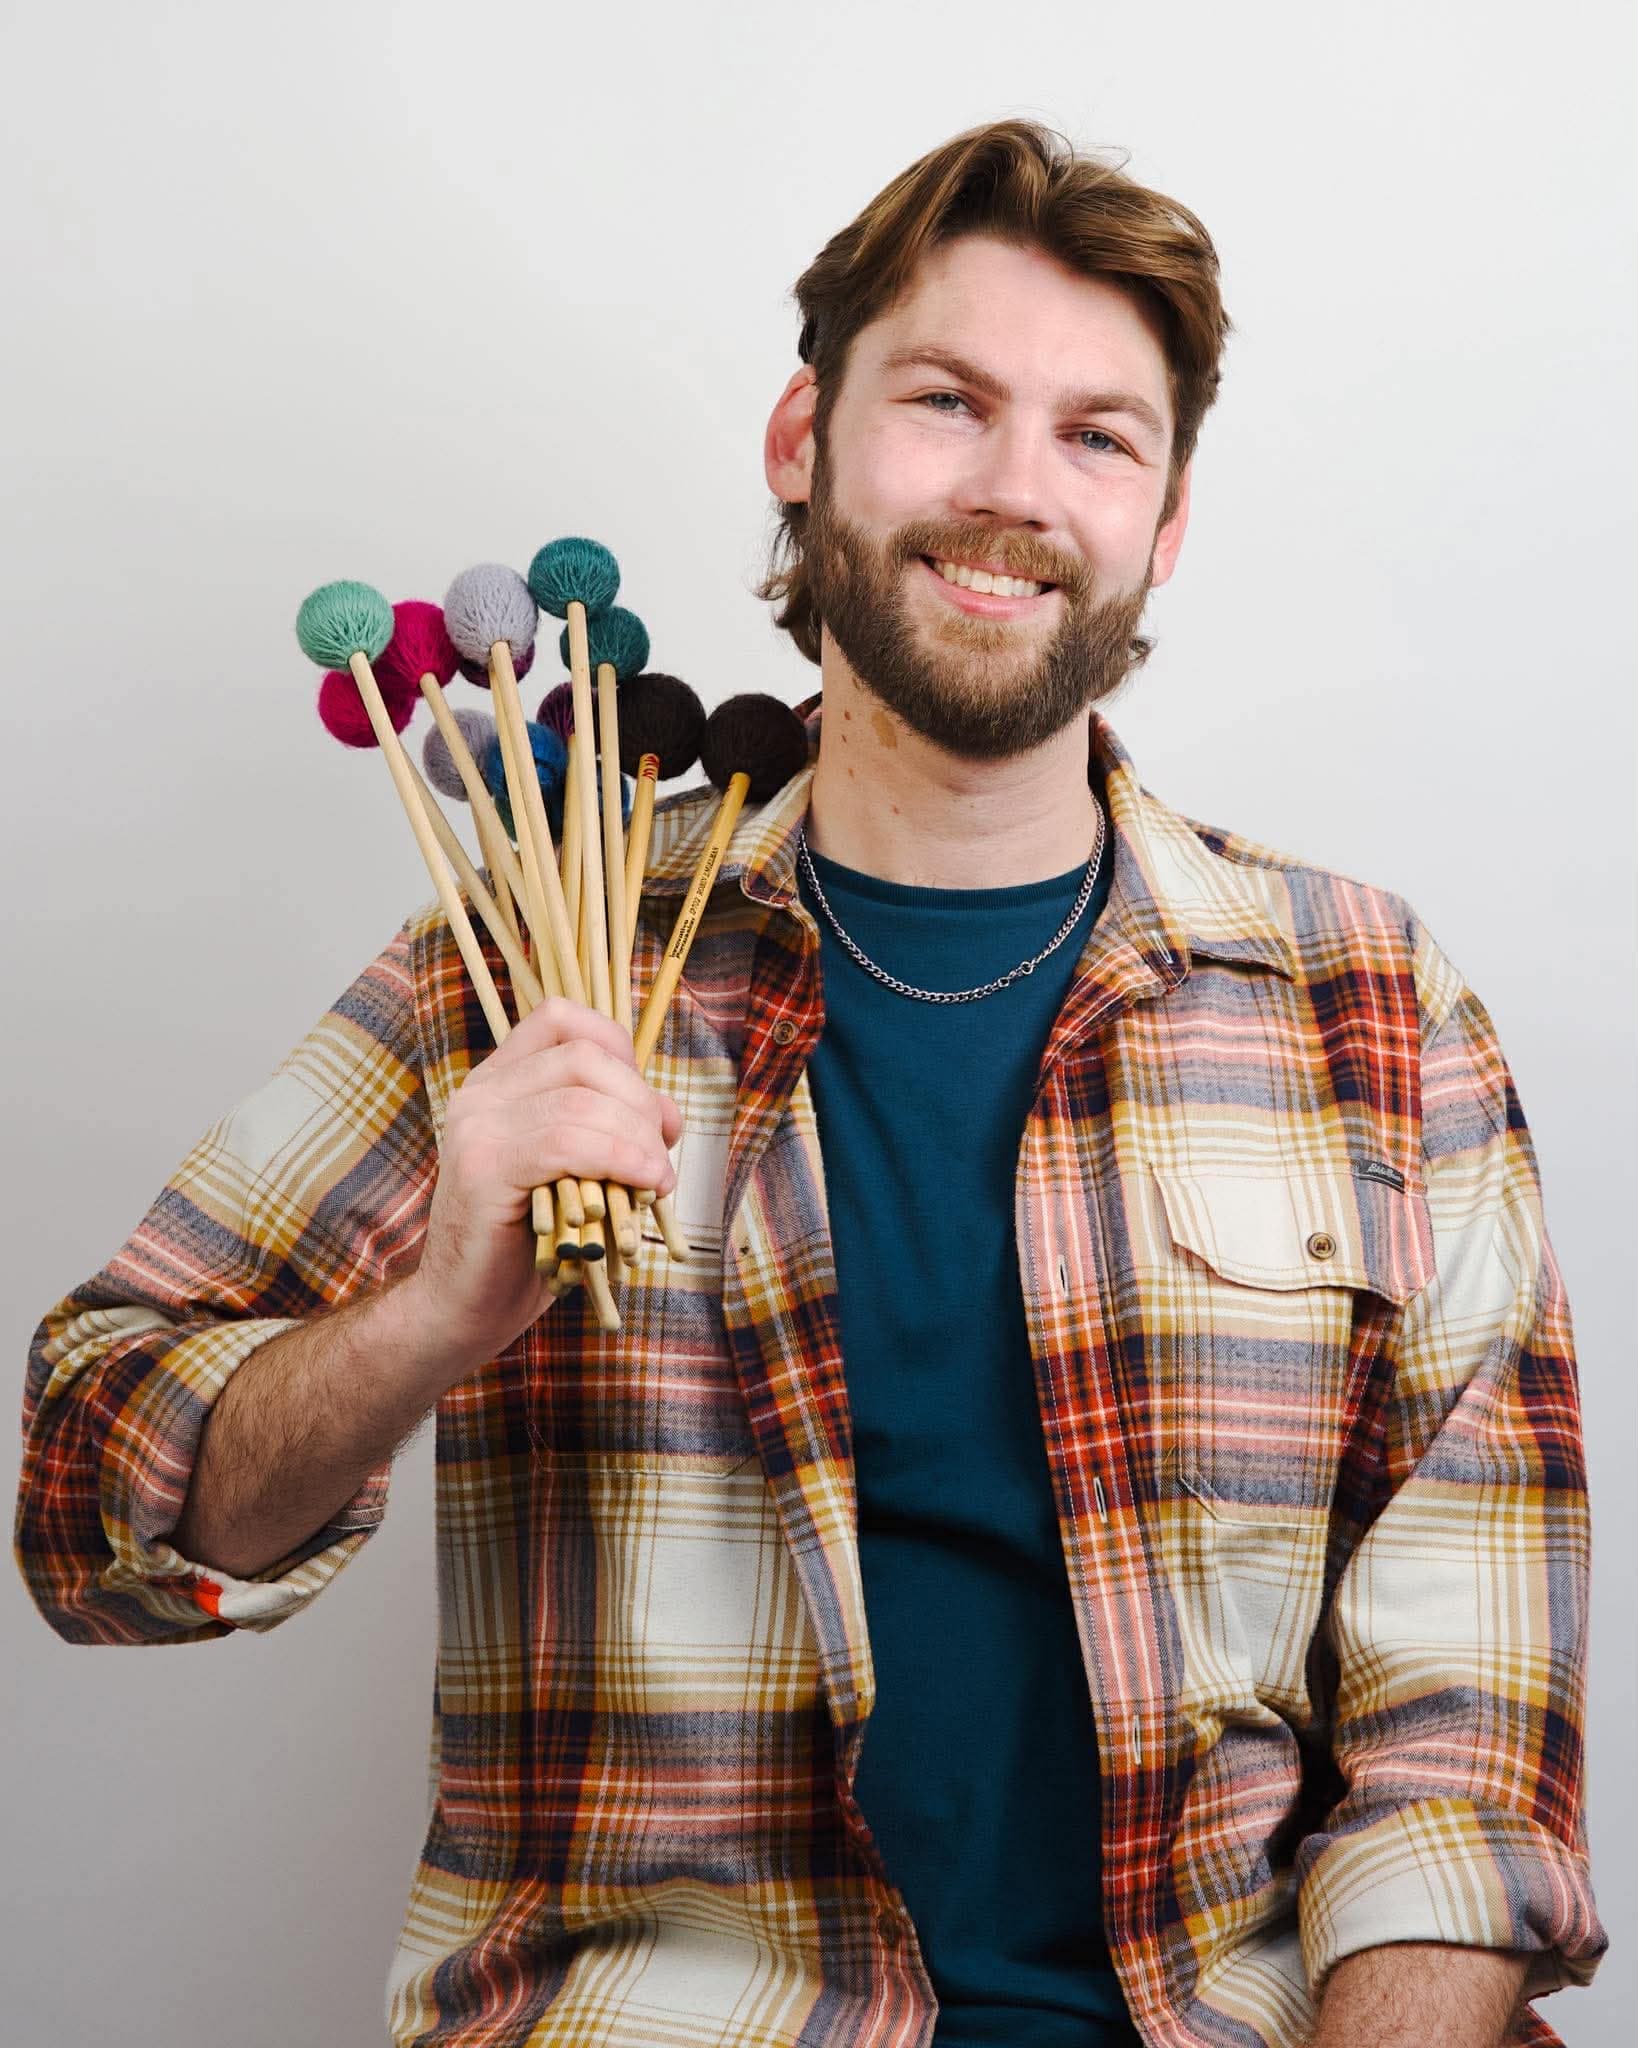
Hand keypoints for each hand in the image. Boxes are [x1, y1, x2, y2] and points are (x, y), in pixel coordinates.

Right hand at [402, 997, 679, 1367]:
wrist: (465, 1307)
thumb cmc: (531, 1242)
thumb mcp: (582, 1172)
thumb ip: (614, 1129)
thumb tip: (668, 1111)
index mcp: (500, 1081)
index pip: (564, 1019)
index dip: (622, 1052)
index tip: (650, 1112)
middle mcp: (481, 1093)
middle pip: (584, 1056)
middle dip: (640, 1103)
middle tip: (660, 1158)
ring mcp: (476, 1127)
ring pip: (581, 1101)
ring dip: (638, 1140)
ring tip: (657, 1182)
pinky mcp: (482, 1169)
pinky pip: (567, 1144)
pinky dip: (620, 1160)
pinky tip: (645, 1187)